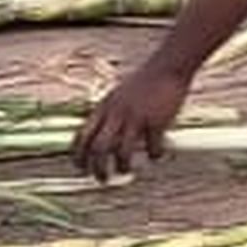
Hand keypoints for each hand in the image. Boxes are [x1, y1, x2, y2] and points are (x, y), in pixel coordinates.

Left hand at [74, 64, 189, 184]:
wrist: (168, 66)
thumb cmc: (144, 81)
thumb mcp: (118, 94)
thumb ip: (109, 113)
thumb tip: (102, 134)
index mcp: (104, 107)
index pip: (82, 135)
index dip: (78, 155)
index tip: (80, 168)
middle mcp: (117, 113)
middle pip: (99, 148)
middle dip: (97, 168)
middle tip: (102, 179)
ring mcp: (136, 117)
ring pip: (122, 151)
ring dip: (123, 166)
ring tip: (126, 171)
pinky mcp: (156, 121)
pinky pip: (152, 147)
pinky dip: (154, 155)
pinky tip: (157, 155)